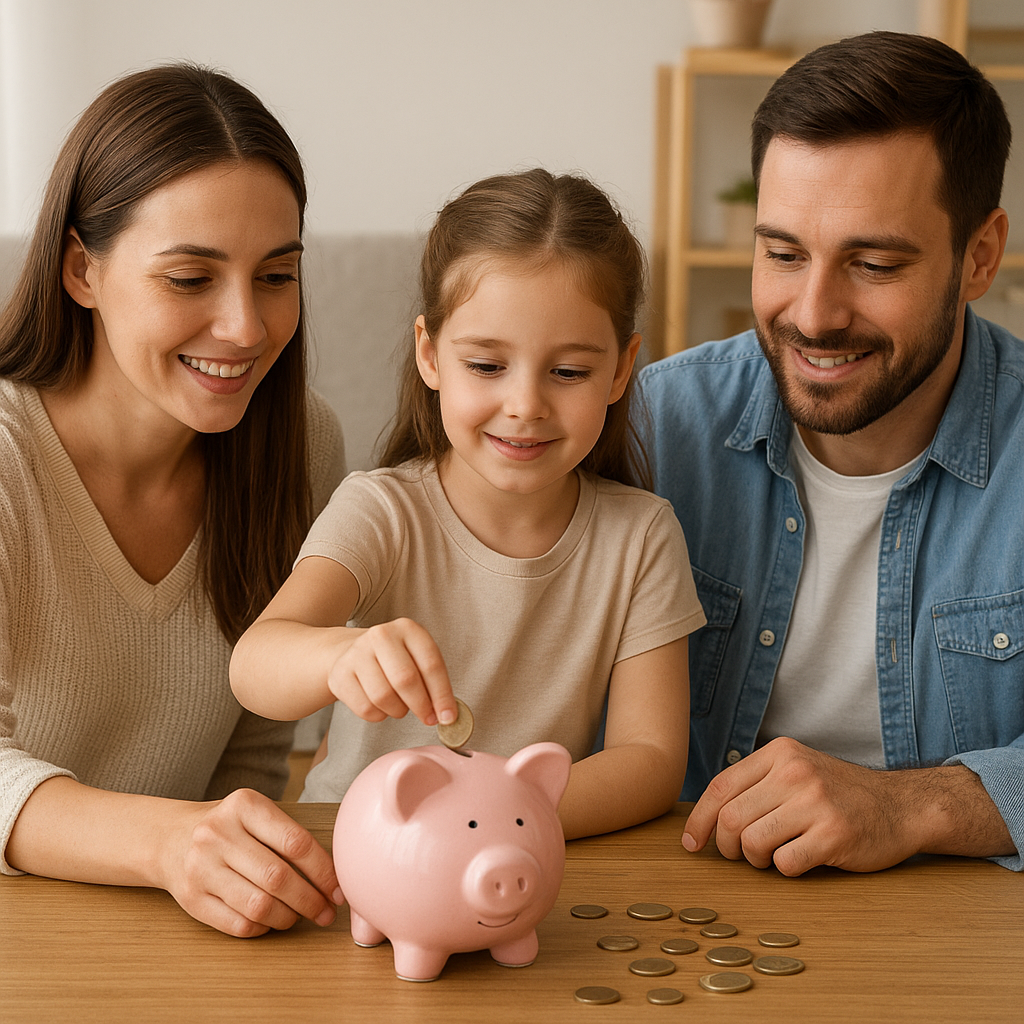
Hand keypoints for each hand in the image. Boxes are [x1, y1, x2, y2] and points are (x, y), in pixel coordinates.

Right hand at [163, 789, 342, 936]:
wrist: (169, 837)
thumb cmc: (228, 826)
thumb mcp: (255, 813)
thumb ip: (288, 835)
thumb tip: (333, 875)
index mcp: (243, 805)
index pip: (295, 842)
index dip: (323, 871)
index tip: (338, 889)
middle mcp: (218, 834)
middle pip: (278, 878)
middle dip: (311, 900)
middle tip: (327, 912)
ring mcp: (201, 868)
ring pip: (259, 906)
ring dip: (289, 918)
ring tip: (301, 916)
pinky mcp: (191, 900)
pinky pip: (238, 924)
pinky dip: (263, 928)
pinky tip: (272, 921)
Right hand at [327, 617, 456, 725]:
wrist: (349, 652)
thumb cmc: (394, 660)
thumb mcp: (417, 658)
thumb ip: (434, 682)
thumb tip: (448, 715)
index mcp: (407, 628)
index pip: (431, 664)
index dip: (442, 694)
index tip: (448, 717)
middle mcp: (381, 635)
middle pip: (405, 680)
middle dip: (421, 706)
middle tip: (428, 718)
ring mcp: (357, 653)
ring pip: (383, 697)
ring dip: (398, 711)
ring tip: (400, 706)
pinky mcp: (339, 675)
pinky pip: (365, 708)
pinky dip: (378, 716)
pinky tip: (381, 707)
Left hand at [681, 737, 923, 874]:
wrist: (901, 806)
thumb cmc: (839, 794)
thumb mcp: (797, 769)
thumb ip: (758, 783)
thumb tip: (707, 817)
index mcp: (780, 753)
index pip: (721, 786)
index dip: (699, 819)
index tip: (691, 842)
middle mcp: (794, 772)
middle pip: (730, 818)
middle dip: (727, 846)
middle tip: (741, 854)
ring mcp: (815, 802)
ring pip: (752, 842)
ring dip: (756, 859)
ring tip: (772, 856)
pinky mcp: (834, 835)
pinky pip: (785, 862)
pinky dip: (785, 869)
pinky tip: (800, 859)